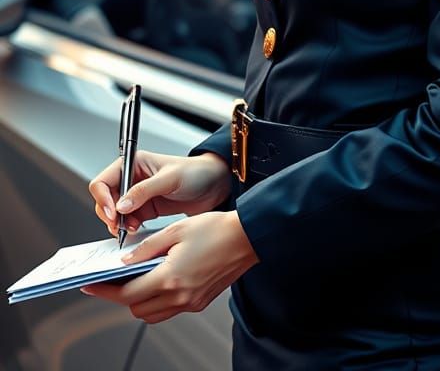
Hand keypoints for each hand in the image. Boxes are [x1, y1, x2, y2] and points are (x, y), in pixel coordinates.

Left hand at [81, 211, 257, 322]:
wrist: (247, 238)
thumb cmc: (215, 229)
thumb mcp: (175, 230)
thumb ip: (146, 248)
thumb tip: (125, 261)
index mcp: (171, 278)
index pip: (127, 294)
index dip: (104, 291)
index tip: (90, 285)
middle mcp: (180, 296)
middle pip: (137, 308)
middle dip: (120, 295)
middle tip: (111, 278)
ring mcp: (191, 302)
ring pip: (152, 313)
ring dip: (139, 300)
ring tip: (132, 278)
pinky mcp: (199, 302)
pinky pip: (169, 309)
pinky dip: (157, 300)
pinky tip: (156, 279)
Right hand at [89, 151, 230, 236]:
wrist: (214, 186)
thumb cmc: (195, 173)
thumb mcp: (170, 179)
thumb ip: (144, 191)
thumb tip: (120, 205)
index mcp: (134, 163)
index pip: (103, 181)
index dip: (104, 198)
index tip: (113, 214)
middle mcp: (132, 179)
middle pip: (104, 199)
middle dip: (109, 214)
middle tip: (120, 227)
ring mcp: (137, 196)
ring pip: (114, 213)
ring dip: (118, 223)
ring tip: (131, 229)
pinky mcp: (145, 210)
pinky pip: (127, 221)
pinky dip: (127, 228)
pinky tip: (136, 231)